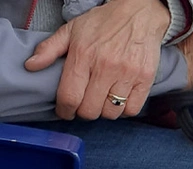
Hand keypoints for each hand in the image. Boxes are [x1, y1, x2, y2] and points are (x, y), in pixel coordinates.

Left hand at [25, 0, 170, 120]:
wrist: (138, 15)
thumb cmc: (103, 24)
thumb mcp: (71, 30)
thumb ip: (49, 49)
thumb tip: (31, 66)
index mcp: (83, 56)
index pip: (70, 96)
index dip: (65, 110)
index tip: (65, 112)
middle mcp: (105, 67)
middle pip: (90, 110)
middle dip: (84, 112)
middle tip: (84, 105)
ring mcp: (127, 75)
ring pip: (111, 112)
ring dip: (104, 111)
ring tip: (102, 101)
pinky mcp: (145, 80)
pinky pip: (132, 109)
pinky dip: (124, 110)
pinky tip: (120, 100)